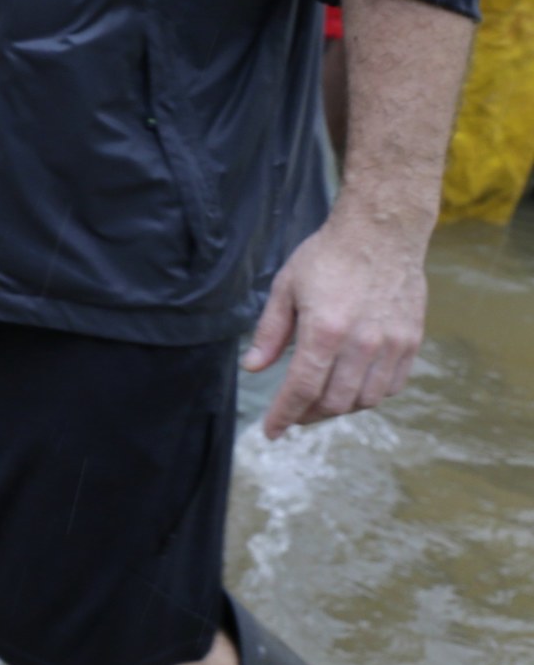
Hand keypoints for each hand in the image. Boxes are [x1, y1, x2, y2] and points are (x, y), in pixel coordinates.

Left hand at [242, 210, 427, 437]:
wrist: (381, 232)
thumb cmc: (328, 256)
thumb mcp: (286, 287)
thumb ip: (271, 332)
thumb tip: (253, 367)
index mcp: (325, 330)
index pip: (301, 389)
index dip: (283, 415)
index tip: (271, 431)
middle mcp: (362, 343)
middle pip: (334, 402)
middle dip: (308, 415)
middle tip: (293, 414)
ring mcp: (391, 345)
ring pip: (364, 400)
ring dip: (339, 408)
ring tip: (319, 401)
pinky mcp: (411, 341)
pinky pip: (391, 386)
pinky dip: (369, 395)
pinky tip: (352, 388)